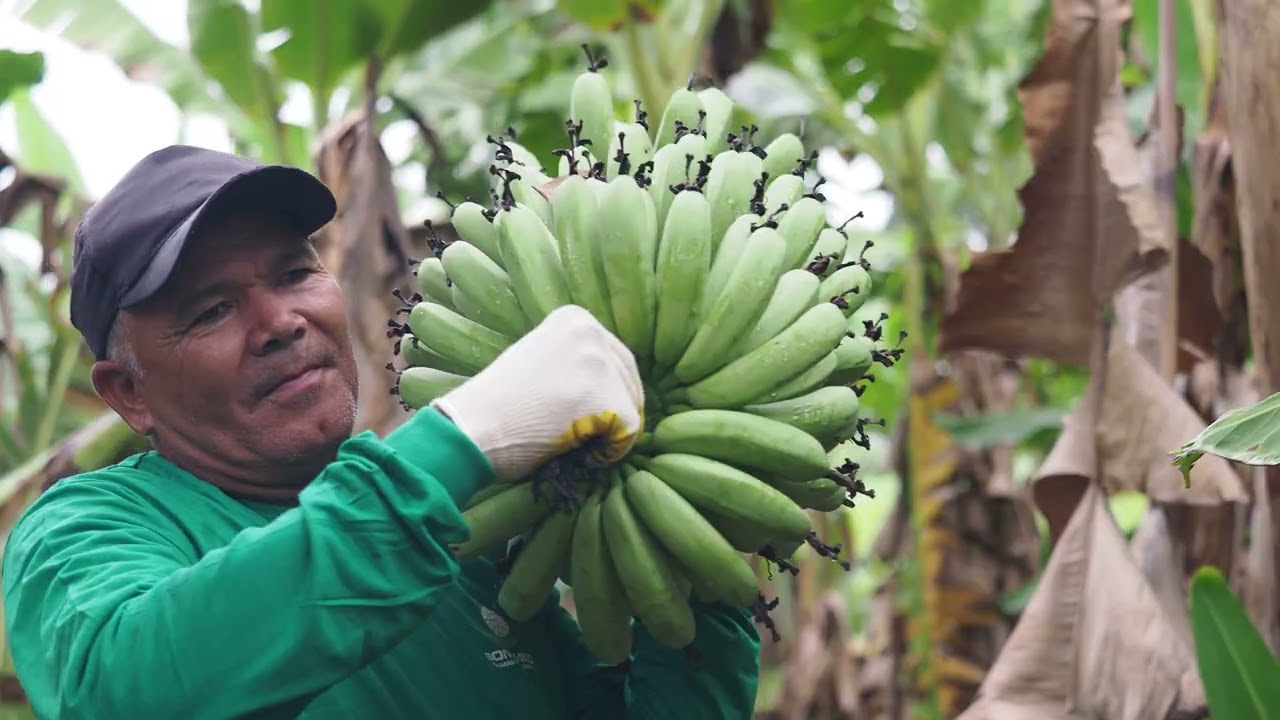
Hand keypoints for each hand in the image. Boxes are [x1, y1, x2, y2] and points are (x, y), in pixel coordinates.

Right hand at [432, 305, 644, 480]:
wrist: (471, 428)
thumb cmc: (496, 405)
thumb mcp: (539, 359)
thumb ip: (574, 361)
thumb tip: (612, 385)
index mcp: (574, 317)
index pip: (614, 357)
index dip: (604, 393)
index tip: (576, 413)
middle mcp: (591, 331)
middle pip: (627, 380)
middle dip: (611, 412)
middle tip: (577, 434)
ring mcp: (598, 362)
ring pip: (630, 406)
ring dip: (608, 431)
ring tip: (570, 440)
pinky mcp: (605, 397)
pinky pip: (630, 431)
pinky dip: (610, 451)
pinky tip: (579, 453)